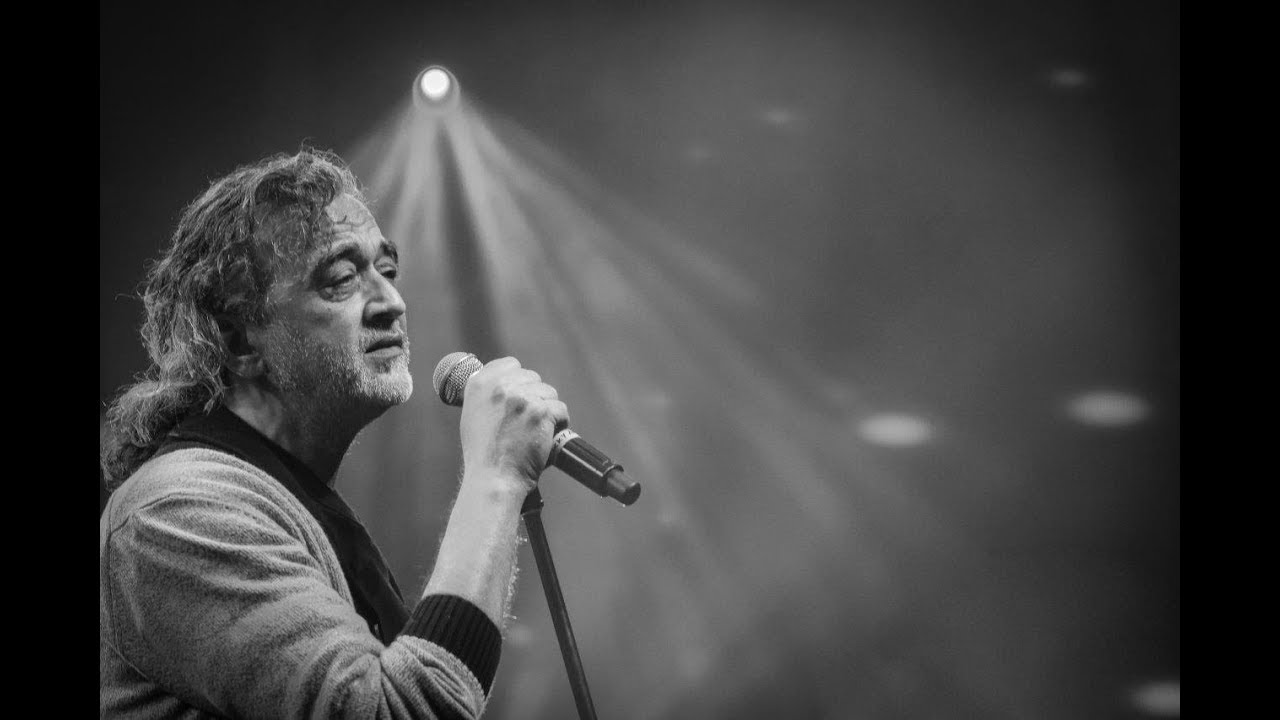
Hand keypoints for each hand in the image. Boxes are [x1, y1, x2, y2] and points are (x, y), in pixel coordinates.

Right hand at [458, 356, 569, 490]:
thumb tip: (505, 383)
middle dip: (535, 396)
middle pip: (533, 378)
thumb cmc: (484, 454)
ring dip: (548, 410)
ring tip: (536, 430)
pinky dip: (559, 423)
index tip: (520, 397)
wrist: (494, 477)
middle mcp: (500, 386)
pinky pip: (560, 409)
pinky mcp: (540, 411)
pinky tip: (547, 436)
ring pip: (549, 393)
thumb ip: (487, 395)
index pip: (511, 364)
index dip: (519, 381)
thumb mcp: (473, 415)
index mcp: (480, 383)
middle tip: (528, 421)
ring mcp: (521, 397)